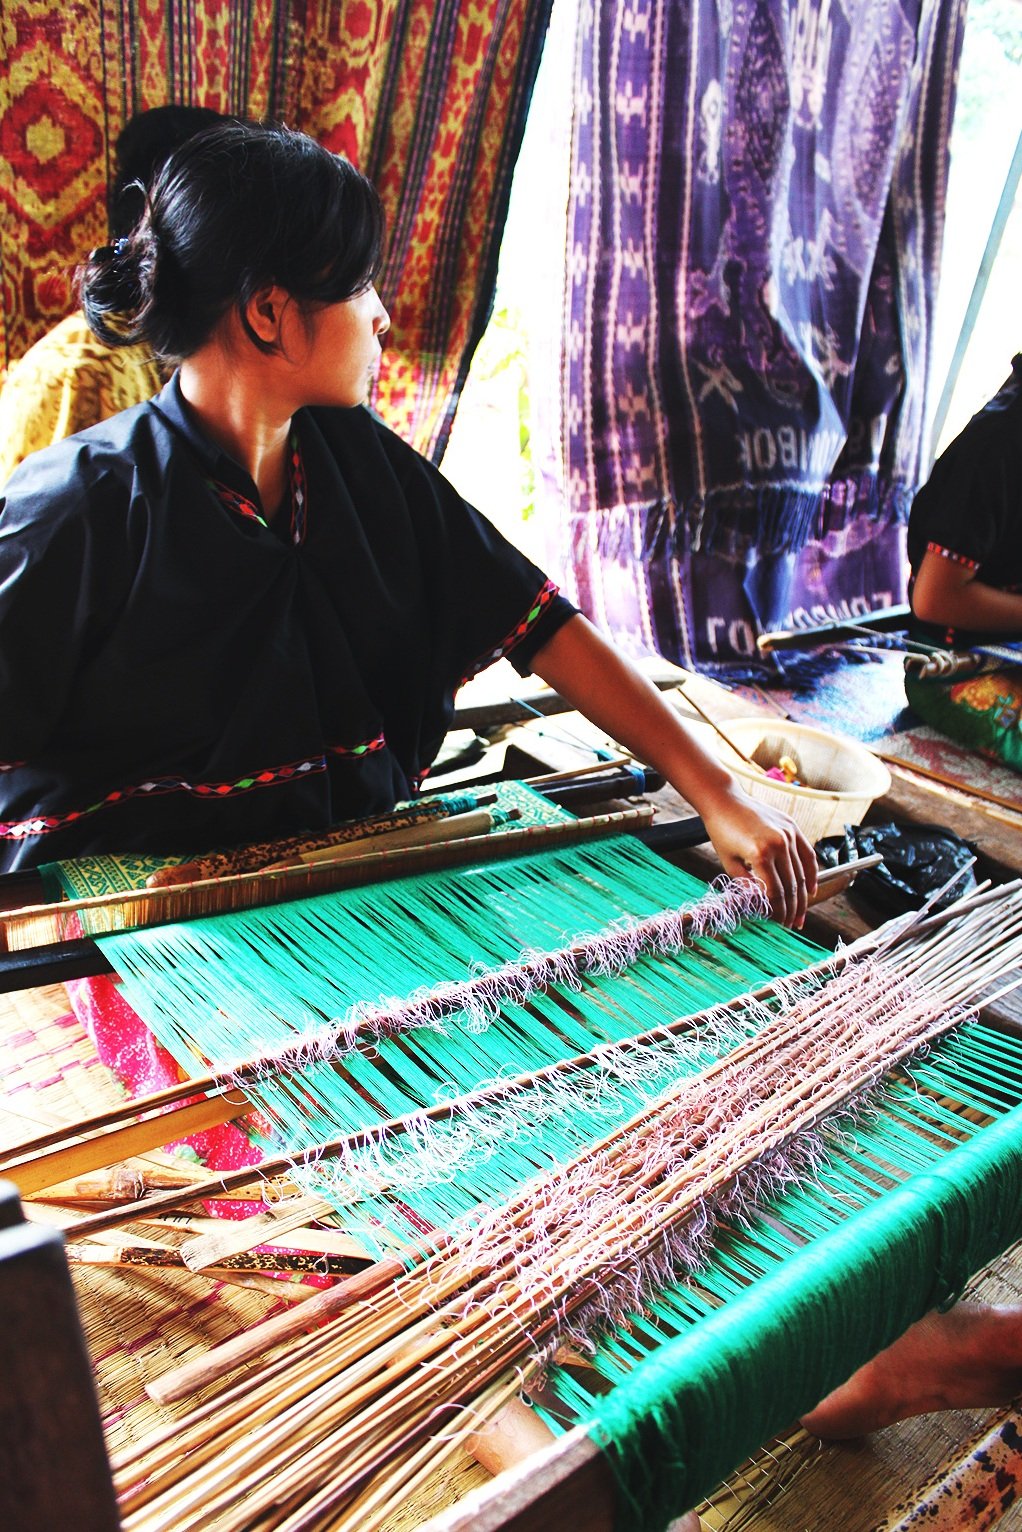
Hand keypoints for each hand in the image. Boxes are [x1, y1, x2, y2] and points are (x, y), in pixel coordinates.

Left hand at [699, 783, 817, 927]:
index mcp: (760, 854)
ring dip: (802, 898)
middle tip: (790, 925)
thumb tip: (762, 906)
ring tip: (800, 915)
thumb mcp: (729, 863)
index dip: (777, 911)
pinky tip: (811, 890)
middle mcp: (778, 843)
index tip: (776, 923)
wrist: (725, 800)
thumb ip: (747, 886)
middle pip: (791, 886)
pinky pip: (808, 855)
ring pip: (802, 874)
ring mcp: (788, 834)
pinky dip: (812, 874)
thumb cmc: (722, 832)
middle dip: (791, 910)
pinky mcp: (793, 827)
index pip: (775, 892)